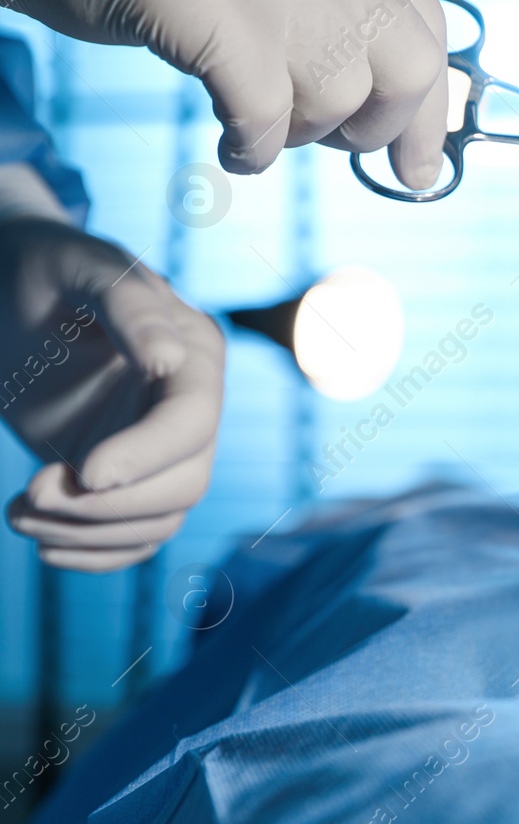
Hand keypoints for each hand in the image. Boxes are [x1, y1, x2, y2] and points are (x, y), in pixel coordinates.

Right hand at [0, 0, 445, 186]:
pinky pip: (262, 110)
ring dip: (302, 137)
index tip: (419, 165)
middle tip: (334, 147)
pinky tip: (234, 147)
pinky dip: (255, 149)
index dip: (431, 106)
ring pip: (337, 95)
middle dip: (381, 129)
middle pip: (405, 66)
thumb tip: (411, 86)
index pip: (427, 21)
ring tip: (261, 131)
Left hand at [0, 218, 223, 571]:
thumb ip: (129, 304)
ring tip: (18, 512)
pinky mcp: (132, 478)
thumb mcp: (81, 268)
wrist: (16, 291)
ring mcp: (163, 447)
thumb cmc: (47, 269)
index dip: (146, 456)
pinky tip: (42, 539)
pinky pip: (137, 539)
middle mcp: (192, 406)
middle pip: (185, 484)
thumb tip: (169, 360)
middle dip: (108, 507)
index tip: (81, 474)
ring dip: (89, 534)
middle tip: (28, 496)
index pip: (194, 422)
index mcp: (195, 354)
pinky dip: (93, 555)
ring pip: (161, 520)